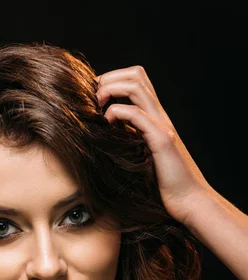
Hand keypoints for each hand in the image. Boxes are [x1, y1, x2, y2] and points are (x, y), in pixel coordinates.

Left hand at [95, 65, 213, 225]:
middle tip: (93, 99)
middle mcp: (160, 116)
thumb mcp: (141, 157)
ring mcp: (162, 125)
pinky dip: (117, 113)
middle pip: (136, 75)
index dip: (112, 80)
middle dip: (109, 78)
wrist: (189, 201)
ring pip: (137, 86)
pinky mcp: (161, 140)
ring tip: (98, 107)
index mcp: (155, 118)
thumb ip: (129, 141)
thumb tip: (104, 135)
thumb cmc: (164, 185)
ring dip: (111, 89)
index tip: (94, 98)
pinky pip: (137, 114)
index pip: (136, 81)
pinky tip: (108, 125)